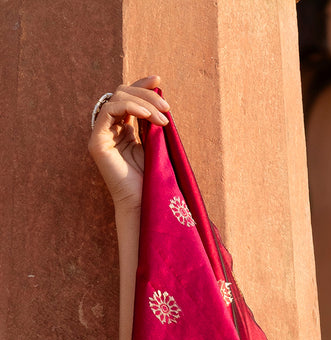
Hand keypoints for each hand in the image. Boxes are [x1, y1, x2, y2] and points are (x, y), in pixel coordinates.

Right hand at [88, 76, 168, 209]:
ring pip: (117, 98)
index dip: (142, 85)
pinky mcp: (97, 141)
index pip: (129, 97)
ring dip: (143, 103)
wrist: (145, 204)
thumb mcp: (156, 143)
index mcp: (123, 128)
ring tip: (162, 119)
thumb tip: (160, 98)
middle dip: (147, 95)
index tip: (159, 80)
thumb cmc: (153, 179)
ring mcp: (101, 133)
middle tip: (167, 109)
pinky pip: (109, 110)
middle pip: (123, 93)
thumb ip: (153, 122)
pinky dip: (130, 107)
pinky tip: (147, 116)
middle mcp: (110, 127)